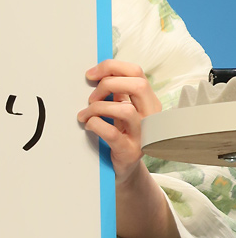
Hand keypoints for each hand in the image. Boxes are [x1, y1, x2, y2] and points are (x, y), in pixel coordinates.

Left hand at [77, 59, 160, 183]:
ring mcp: (142, 135)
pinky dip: (96, 125)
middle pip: (137, 85)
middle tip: (91, 97)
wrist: (123, 169)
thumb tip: (98, 72)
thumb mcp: (121, 109)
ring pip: (125, 110)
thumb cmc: (120, 134)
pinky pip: (112, 133)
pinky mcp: (130, 151)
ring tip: (85, 114)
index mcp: (148, 101)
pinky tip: (88, 125)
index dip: (112, 67)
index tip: (91, 74)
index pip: (137, 72)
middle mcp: (151, 116)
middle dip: (108, 84)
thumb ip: (116, 92)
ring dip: (98, 107)